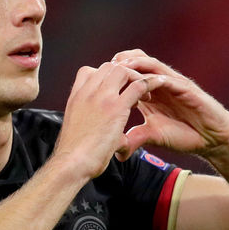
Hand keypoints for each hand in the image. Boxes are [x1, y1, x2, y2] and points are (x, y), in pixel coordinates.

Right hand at [54, 60, 157, 178]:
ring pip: (123, 71)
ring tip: (145, 93)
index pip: (89, 72)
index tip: (114, 90)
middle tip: (133, 90)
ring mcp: (101, 97)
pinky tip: (156, 89)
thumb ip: (93, 125)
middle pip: (109, 67)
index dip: (105, 77)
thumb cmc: (73, 153)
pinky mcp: (116, 107)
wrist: (71, 163)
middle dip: (124, 74)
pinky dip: (150, 83)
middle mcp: (87, 92)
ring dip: (136, 78)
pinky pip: (138, 85)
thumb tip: (113, 138)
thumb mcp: (78, 131)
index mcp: (76, 97)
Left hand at [110, 49, 228, 159]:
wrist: (210, 139)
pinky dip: (156, 78)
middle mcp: (160, 83)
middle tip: (104, 67)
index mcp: (149, 91)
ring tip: (120, 65)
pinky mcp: (186, 88)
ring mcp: (173, 83)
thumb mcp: (153, 135)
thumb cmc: (184, 134)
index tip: (93, 77)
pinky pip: (169, 78)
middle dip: (120, 62)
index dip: (112, 73)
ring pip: (152, 64)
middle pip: (137, 61)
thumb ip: (135, 138)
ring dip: (135, 63)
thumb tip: (117, 151)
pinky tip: (144, 81)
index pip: (128, 74)